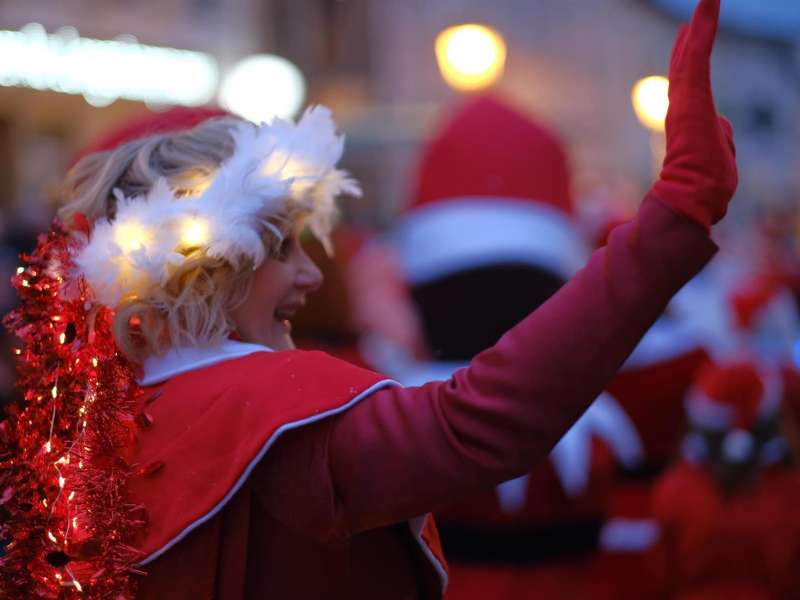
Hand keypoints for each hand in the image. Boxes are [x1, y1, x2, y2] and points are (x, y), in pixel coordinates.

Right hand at [651, 0, 737, 229]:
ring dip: (702, 26)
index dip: (687, 68)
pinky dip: (705, 28)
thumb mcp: (717, 168)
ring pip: (694, 59)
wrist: (684, 204)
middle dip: (690, 43)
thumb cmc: (699, 197)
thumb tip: (721, 130)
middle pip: (688, 71)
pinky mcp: (691, 96)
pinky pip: (699, 56)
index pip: (691, 90)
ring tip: (708, 0)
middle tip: (692, 20)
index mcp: (690, 127)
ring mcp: (686, 104)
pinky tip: (709, 2)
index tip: (686, 47)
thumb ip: (718, 144)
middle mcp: (685, 111)